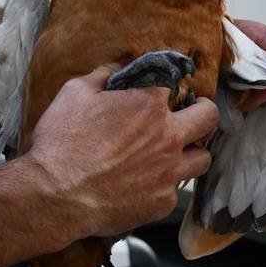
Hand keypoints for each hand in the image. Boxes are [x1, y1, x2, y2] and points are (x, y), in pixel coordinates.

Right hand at [21, 67, 218, 240]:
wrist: (55, 196)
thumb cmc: (62, 143)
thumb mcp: (75, 93)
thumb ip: (104, 74)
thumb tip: (118, 65)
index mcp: (149, 104)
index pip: (175, 82)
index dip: (167, 84)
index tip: (164, 89)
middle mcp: (168, 136)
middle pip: (209, 117)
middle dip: (203, 111)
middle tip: (192, 115)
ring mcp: (170, 171)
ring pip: (204, 158)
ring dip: (192, 152)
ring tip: (176, 152)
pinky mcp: (163, 201)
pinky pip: (178, 189)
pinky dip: (167, 184)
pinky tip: (149, 182)